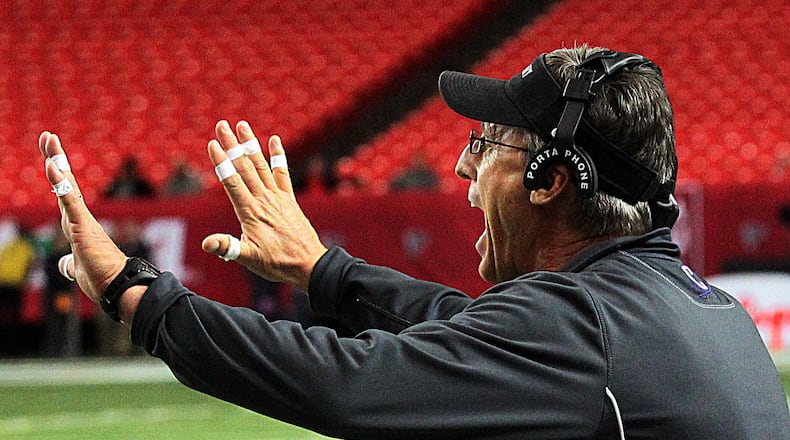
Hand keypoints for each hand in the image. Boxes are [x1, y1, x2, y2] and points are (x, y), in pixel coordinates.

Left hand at [38, 132, 127, 302]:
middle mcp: (80, 219)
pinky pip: (69, 200)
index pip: (64, 196)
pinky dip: (59, 183)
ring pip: (66, 186)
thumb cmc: (103, 279)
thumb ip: (70, 262)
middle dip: (56, 159)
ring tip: (49, 140)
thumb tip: (65, 263)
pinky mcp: (83, 226)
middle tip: (48, 137)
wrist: (119, 287)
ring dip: (57, 162)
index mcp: (78, 226)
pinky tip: (51, 166)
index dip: (57, 176)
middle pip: (65, 183)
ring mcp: (82, 220)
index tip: (51, 158)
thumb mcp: (78, 268)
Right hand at [201, 120, 327, 290]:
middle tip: (221, 124)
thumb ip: (227, 248)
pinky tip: (275, 140)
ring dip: (251, 144)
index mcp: (250, 212)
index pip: (232, 182)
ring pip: (261, 165)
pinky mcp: (289, 199)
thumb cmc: (277, 263)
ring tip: (242, 125)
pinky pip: (283, 173)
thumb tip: (206, 243)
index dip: (221, 162)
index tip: (212, 144)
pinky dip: (278, 156)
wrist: (308, 264)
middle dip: (232, 145)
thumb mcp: (248, 258)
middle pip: (244, 167)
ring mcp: (278, 197)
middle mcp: (264, 200)